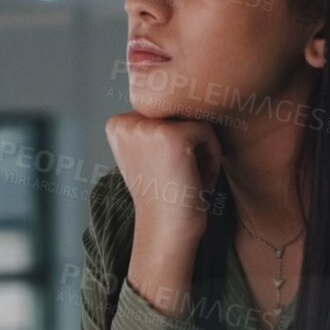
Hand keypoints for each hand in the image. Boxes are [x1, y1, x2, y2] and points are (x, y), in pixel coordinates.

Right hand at [104, 112, 222, 240]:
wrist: (166, 232)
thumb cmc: (164, 196)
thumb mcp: (147, 155)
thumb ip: (153, 127)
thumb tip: (183, 97)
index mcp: (117, 124)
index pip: (163, 112)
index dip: (174, 142)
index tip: (170, 170)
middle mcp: (126, 121)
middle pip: (179, 113)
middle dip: (190, 144)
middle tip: (183, 177)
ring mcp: (148, 127)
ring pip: (195, 120)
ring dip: (202, 150)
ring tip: (191, 178)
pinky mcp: (173, 136)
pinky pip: (207, 131)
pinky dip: (212, 156)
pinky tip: (200, 179)